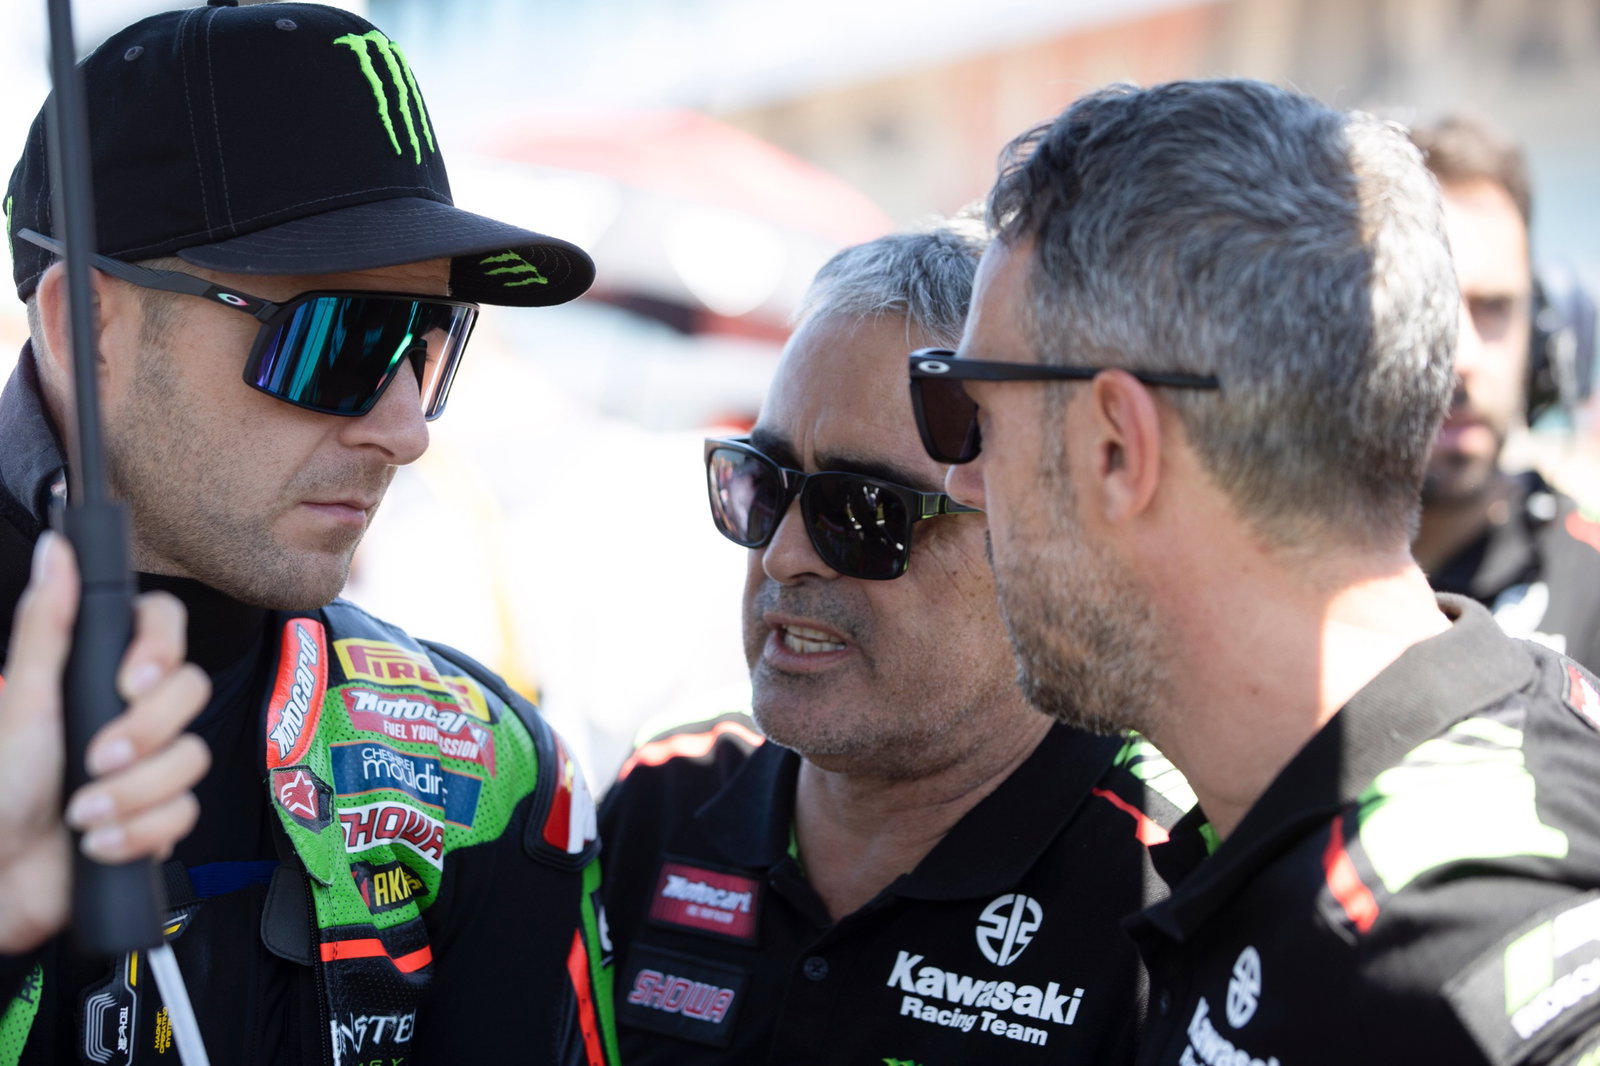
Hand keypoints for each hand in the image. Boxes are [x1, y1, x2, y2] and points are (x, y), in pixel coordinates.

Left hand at [0, 532, 210, 954]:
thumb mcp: (23, 702)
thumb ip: (49, 623)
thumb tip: (59, 546)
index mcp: (101, 676)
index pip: (166, 627)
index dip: (161, 650)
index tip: (131, 680)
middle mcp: (133, 715)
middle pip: (192, 693)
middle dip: (143, 735)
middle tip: (95, 760)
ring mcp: (152, 766)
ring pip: (192, 760)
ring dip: (132, 795)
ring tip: (82, 815)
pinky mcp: (161, 817)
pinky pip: (185, 814)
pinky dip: (138, 833)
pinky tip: (99, 842)